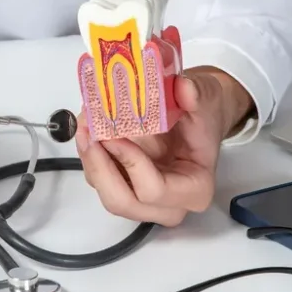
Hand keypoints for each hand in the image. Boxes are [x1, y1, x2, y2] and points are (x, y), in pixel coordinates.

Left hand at [75, 66, 253, 226]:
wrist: (199, 117)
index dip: (130, 163)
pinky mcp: (126, 186)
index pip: (154, 190)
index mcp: (195, 189)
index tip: (115, 136)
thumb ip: (196, 94)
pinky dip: (91, 156)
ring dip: (91, 160)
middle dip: (100, 167)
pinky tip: (89, 130)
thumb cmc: (203, 115)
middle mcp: (169, 203)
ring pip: (106, 192)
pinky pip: (100, 179)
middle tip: (90, 133)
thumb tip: (183, 88)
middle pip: (123, 202)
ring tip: (86, 125)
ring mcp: (145, 199)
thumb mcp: (206, 98)